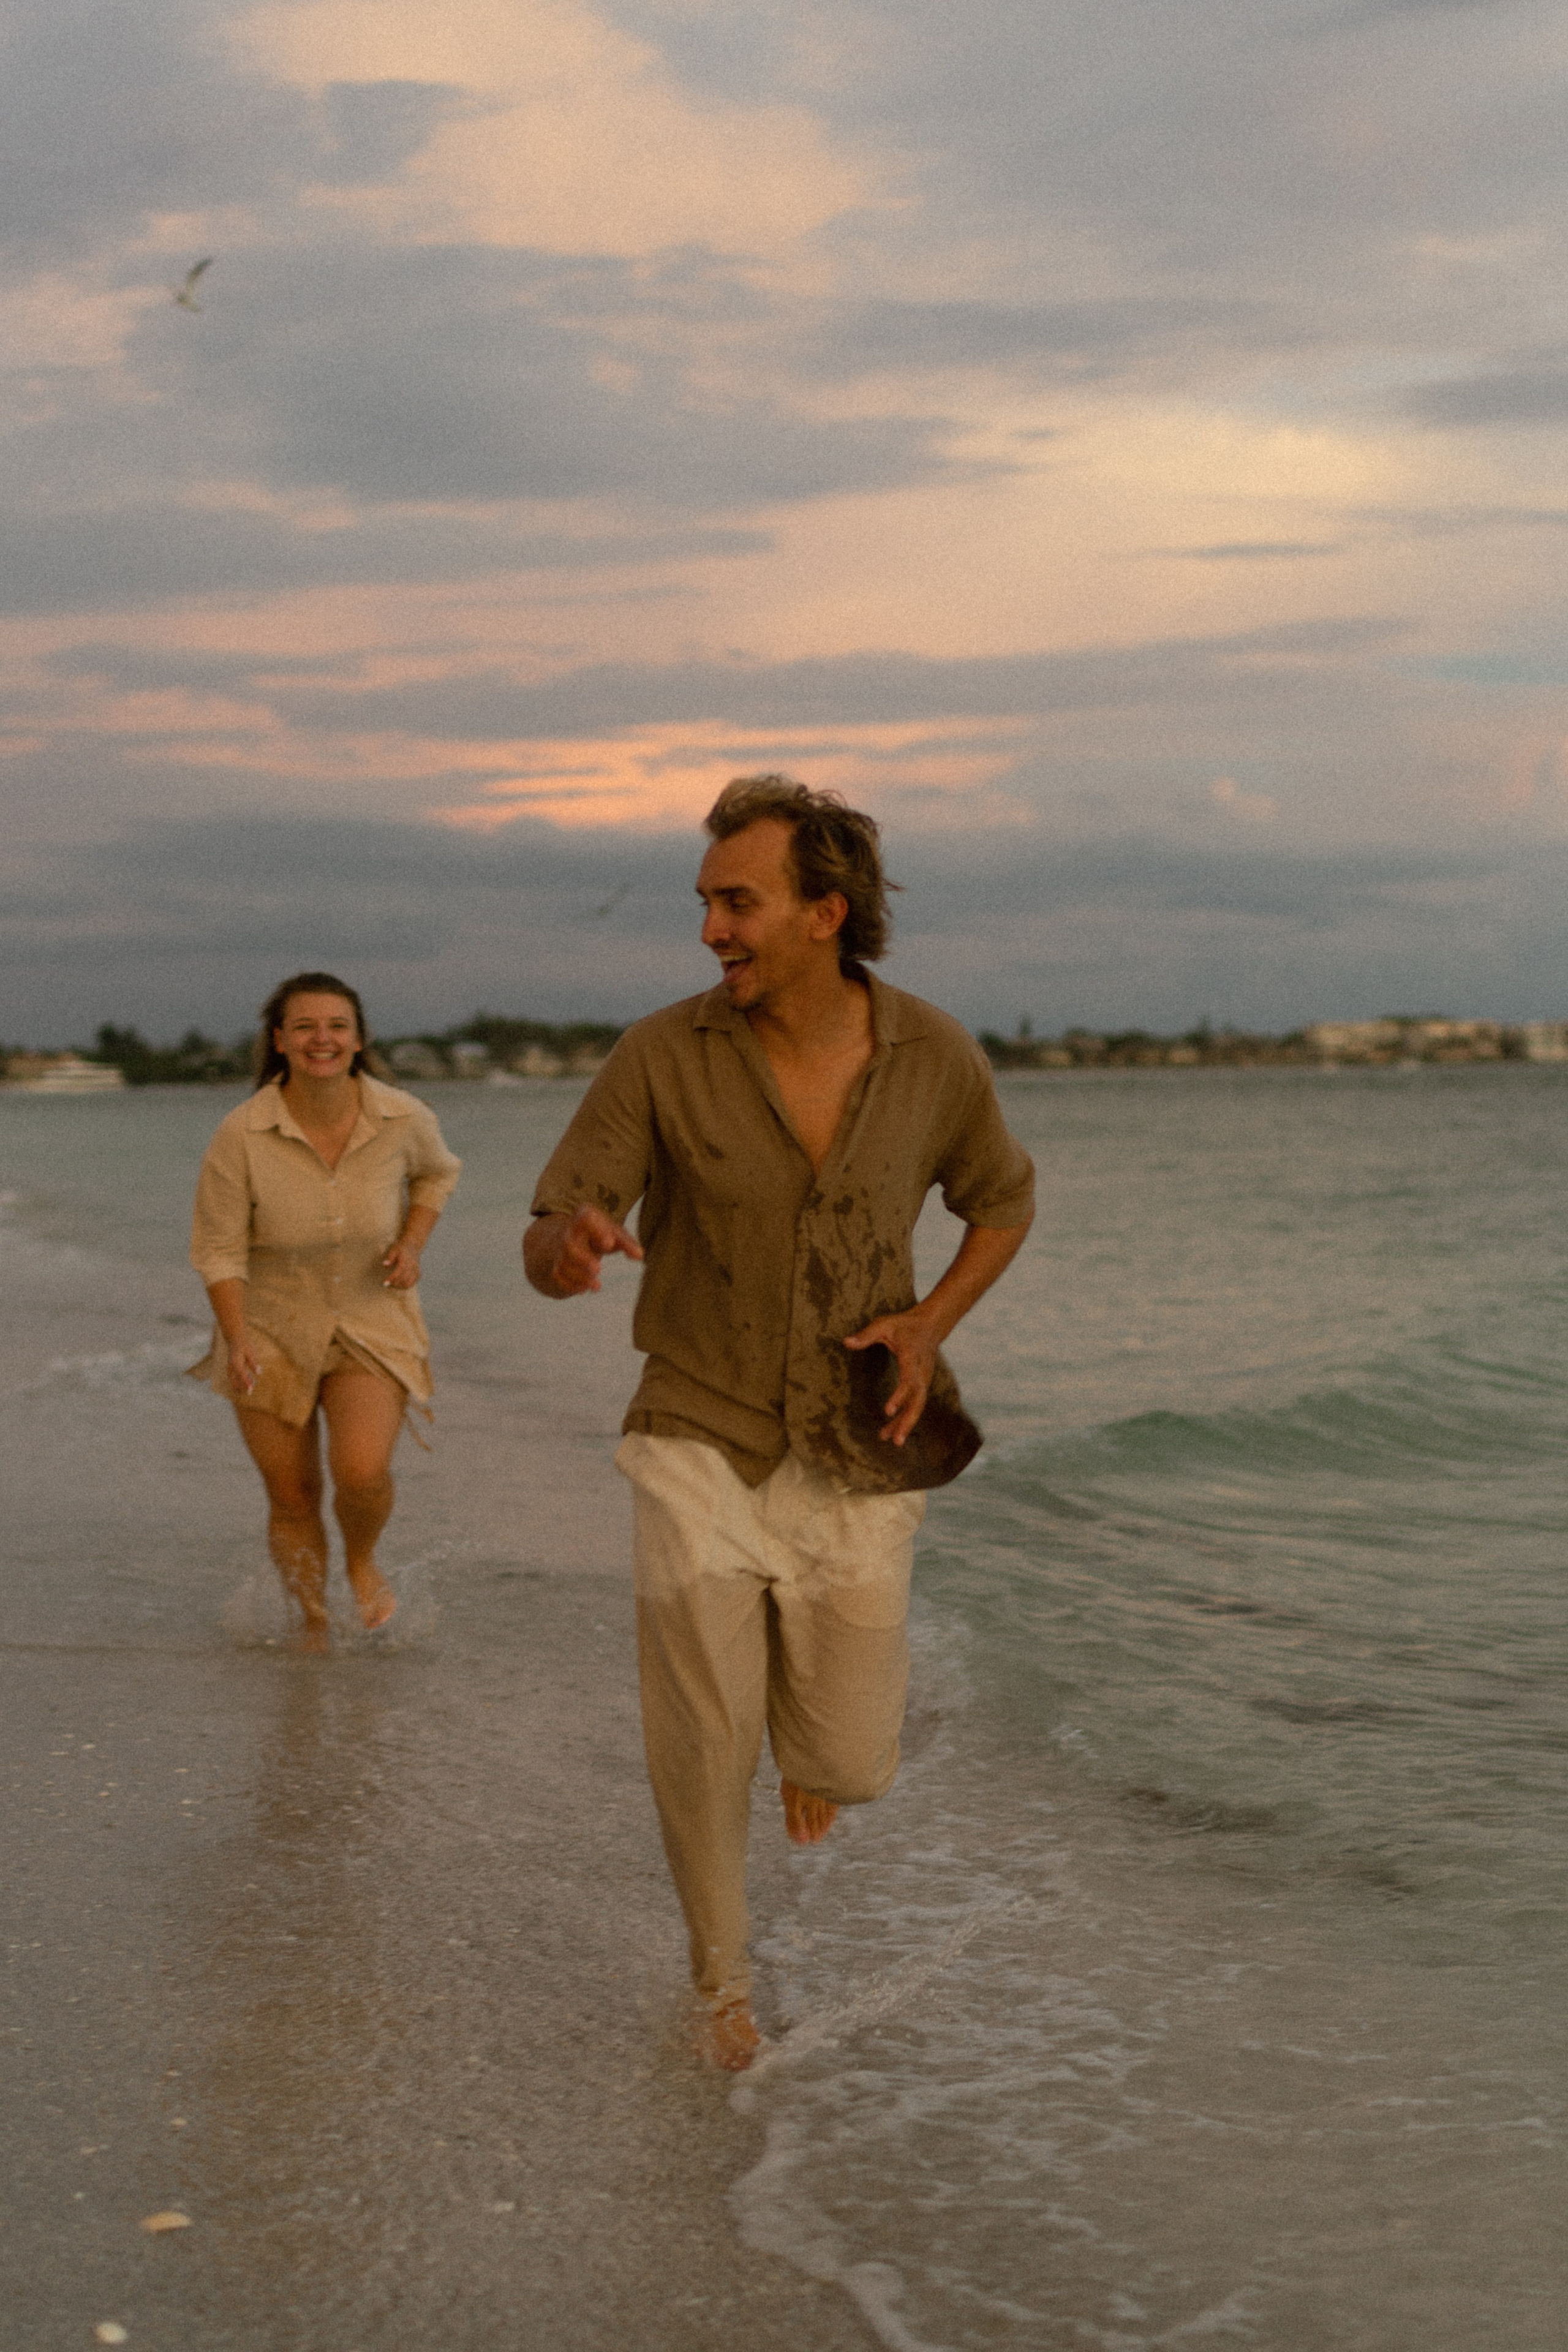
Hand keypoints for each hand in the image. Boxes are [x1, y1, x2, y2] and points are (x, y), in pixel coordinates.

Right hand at [226, 1332, 261, 1396]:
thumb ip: (254, 1362)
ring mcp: (229, 1368)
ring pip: (233, 1381)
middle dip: (242, 1388)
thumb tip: (259, 1373)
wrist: (235, 1339)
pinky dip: (240, 1382)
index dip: (246, 1383)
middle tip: (250, 1392)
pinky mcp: (231, 1369)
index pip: (241, 1375)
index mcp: (236, 1362)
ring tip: (250, 1388)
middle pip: (234, 1381)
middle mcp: (231, 1367)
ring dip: (241, 1385)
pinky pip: (234, 1378)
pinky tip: (250, 1381)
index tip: (250, 1390)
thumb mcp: (251, 1352)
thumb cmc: (244, 1345)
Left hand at [382, 1239, 422, 1288]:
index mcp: (406, 1259)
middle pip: (404, 1279)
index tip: (384, 1283)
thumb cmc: (400, 1248)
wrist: (412, 1245)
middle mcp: (413, 1265)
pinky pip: (412, 1283)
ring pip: (408, 1283)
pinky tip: (398, 1283)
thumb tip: (384, 1265)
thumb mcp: (393, 1250)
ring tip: (392, 1284)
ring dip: (399, 1286)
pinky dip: (405, 1285)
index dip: (392, 1278)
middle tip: (386, 1284)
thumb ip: (390, 1257)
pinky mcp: (418, 1273)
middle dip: (394, 1284)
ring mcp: (416, 1270)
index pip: (399, 1271)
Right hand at [533, 1204, 643, 1295]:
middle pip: (569, 1245)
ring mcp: (559, 1250)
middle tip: (598, 1269)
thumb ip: (627, 1243)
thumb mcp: (614, 1233)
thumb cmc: (599, 1234)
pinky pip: (558, 1276)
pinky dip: (571, 1285)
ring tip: (597, 1286)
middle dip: (582, 1259)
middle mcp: (568, 1232)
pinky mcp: (556, 1266)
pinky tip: (584, 1289)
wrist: (571, 1239)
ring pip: (563, 1263)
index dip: (596, 1230)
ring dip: (579, 1276)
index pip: (585, 1218)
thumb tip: (639, 1255)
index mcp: (584, 1217)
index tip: (610, 1243)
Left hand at [843, 1307, 939, 1445]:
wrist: (931, 1326)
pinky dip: (905, 1418)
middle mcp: (921, 1372)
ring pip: (917, 1406)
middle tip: (897, 1440)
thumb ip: (866, 1335)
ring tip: (893, 1441)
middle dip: (908, 1420)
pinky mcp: (922, 1385)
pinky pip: (915, 1405)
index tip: (888, 1411)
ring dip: (906, 1424)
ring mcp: (924, 1380)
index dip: (899, 1396)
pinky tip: (892, 1432)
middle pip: (918, 1400)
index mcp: (912, 1356)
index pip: (908, 1379)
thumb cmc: (904, 1325)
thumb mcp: (884, 1324)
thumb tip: (845, 1342)